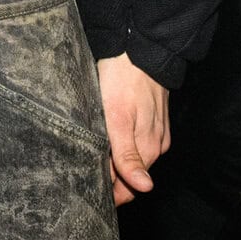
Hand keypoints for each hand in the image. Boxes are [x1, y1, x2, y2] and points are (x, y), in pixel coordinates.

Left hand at [97, 52, 169, 204]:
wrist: (139, 48)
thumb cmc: (124, 80)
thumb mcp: (118, 120)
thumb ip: (128, 156)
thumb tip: (144, 188)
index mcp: (149, 150)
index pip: (129, 187)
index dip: (109, 192)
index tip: (88, 188)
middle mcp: (156, 145)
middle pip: (130, 173)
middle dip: (110, 175)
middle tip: (83, 167)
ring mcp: (157, 132)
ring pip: (134, 156)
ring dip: (115, 158)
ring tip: (92, 150)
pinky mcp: (155, 119)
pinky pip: (138, 141)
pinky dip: (123, 142)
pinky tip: (109, 134)